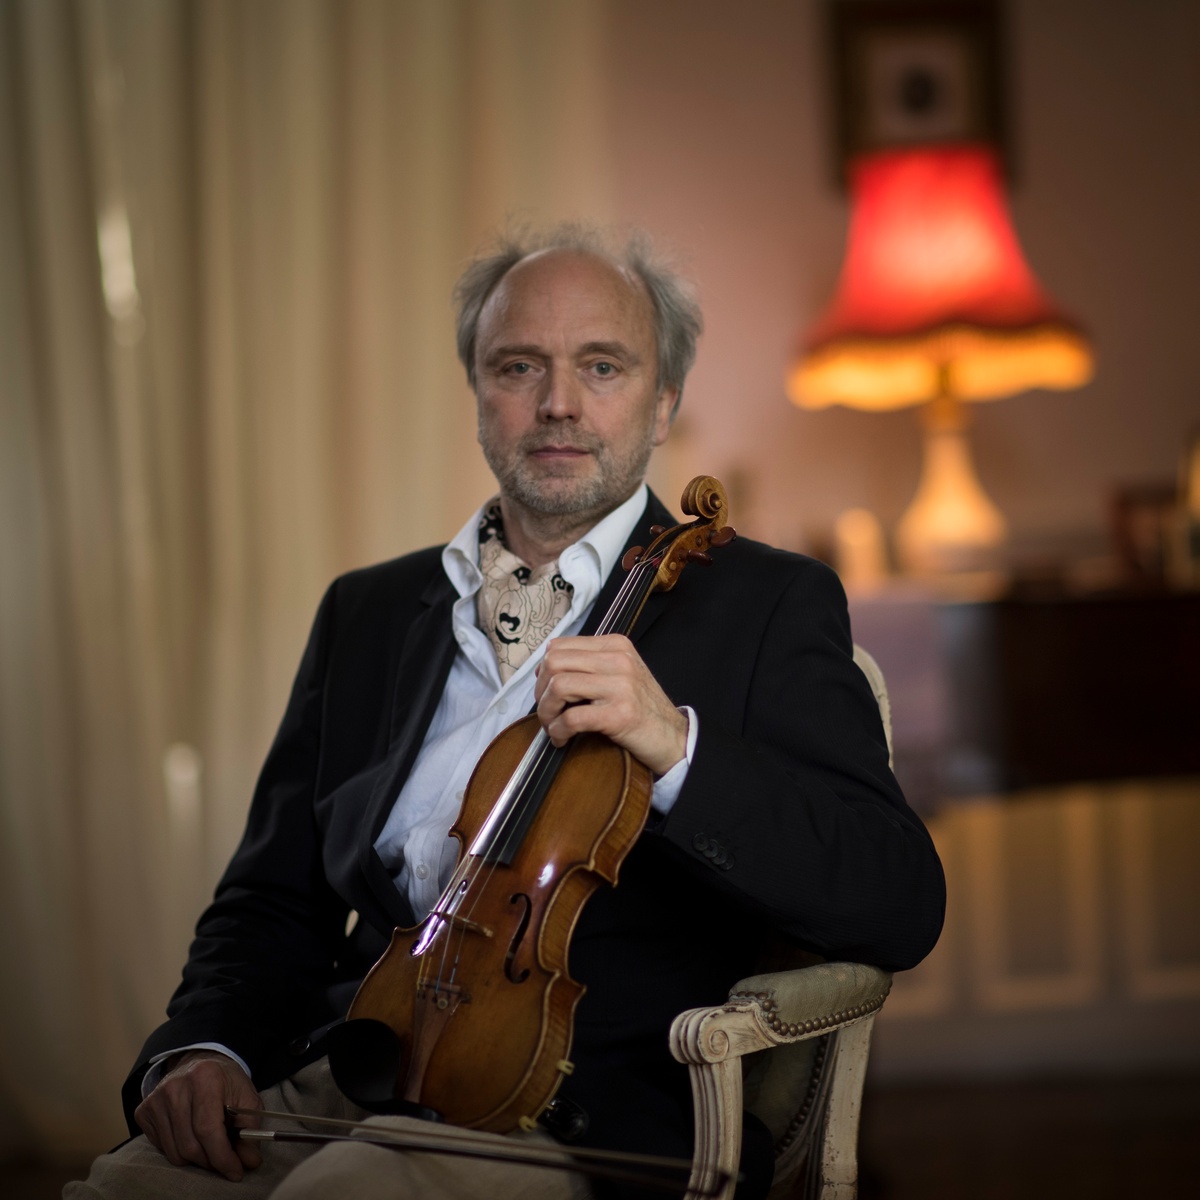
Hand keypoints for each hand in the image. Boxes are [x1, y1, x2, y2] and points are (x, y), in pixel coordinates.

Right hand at [135, 1050, 262, 1180]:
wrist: (198, 1063)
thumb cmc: (225, 1082)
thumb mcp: (246, 1098)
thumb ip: (250, 1130)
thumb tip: (250, 1162)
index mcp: (205, 1077)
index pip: (208, 1129)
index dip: (222, 1157)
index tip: (236, 1172)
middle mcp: (175, 1087)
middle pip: (190, 1146)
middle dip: (211, 1161)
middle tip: (226, 1162)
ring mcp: (155, 1100)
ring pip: (175, 1153)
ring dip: (196, 1160)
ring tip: (211, 1148)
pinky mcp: (143, 1112)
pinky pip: (162, 1149)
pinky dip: (180, 1152)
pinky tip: (192, 1136)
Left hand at [534, 635, 686, 775]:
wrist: (673, 737)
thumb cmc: (642, 708)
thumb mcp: (620, 674)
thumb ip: (589, 665)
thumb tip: (545, 671)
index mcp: (615, 645)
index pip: (559, 646)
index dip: (543, 671)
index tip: (546, 690)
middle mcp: (618, 660)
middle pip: (554, 663)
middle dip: (541, 691)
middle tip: (547, 711)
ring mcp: (621, 686)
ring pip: (559, 686)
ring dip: (547, 712)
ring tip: (553, 726)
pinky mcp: (619, 714)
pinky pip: (572, 718)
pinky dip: (558, 730)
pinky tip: (562, 738)